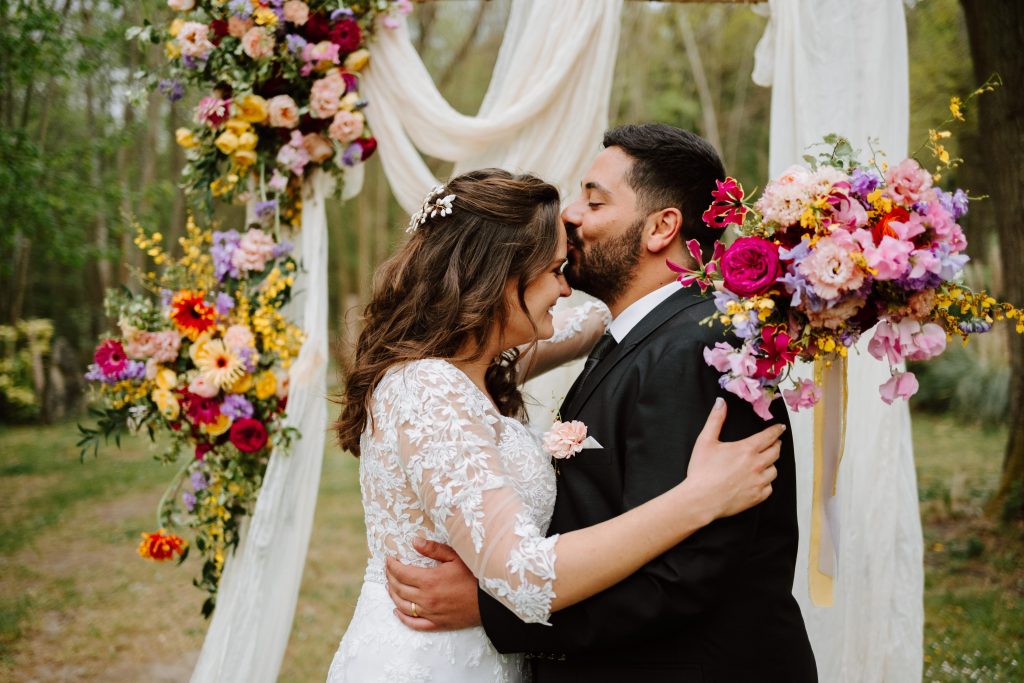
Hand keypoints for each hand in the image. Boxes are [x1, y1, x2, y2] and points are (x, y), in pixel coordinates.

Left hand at [385, 538, 481, 631]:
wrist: (490, 602)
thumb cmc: (475, 576)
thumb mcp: (456, 557)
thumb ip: (434, 549)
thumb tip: (414, 541)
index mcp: (429, 580)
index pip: (401, 573)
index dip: (392, 565)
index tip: (388, 559)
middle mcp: (426, 599)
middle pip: (399, 588)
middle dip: (390, 577)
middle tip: (388, 569)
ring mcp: (430, 613)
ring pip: (402, 605)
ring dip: (392, 594)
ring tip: (389, 585)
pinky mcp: (436, 624)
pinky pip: (413, 624)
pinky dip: (402, 618)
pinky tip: (397, 611)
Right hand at [685, 397, 783, 518]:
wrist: (701, 499)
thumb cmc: (702, 471)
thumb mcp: (705, 441)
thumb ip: (715, 420)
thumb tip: (721, 402)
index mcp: (747, 449)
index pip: (769, 436)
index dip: (776, 430)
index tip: (781, 428)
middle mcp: (757, 465)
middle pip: (776, 452)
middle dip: (777, 445)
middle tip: (775, 443)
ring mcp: (759, 482)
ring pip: (774, 470)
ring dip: (771, 464)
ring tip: (766, 462)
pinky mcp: (757, 497)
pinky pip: (769, 488)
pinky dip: (766, 483)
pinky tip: (760, 481)